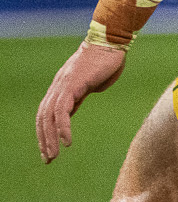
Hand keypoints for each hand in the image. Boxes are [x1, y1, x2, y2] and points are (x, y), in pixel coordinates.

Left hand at [36, 43, 126, 162]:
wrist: (111, 42)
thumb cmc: (107, 60)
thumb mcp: (92, 83)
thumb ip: (80, 94)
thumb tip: (74, 105)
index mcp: (62, 88)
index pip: (46, 114)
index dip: (46, 132)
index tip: (50, 149)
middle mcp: (57, 87)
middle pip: (42, 118)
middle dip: (44, 140)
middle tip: (48, 159)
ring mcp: (63, 86)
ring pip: (48, 117)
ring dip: (50, 138)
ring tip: (54, 155)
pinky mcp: (71, 85)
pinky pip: (62, 111)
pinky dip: (62, 127)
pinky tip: (67, 141)